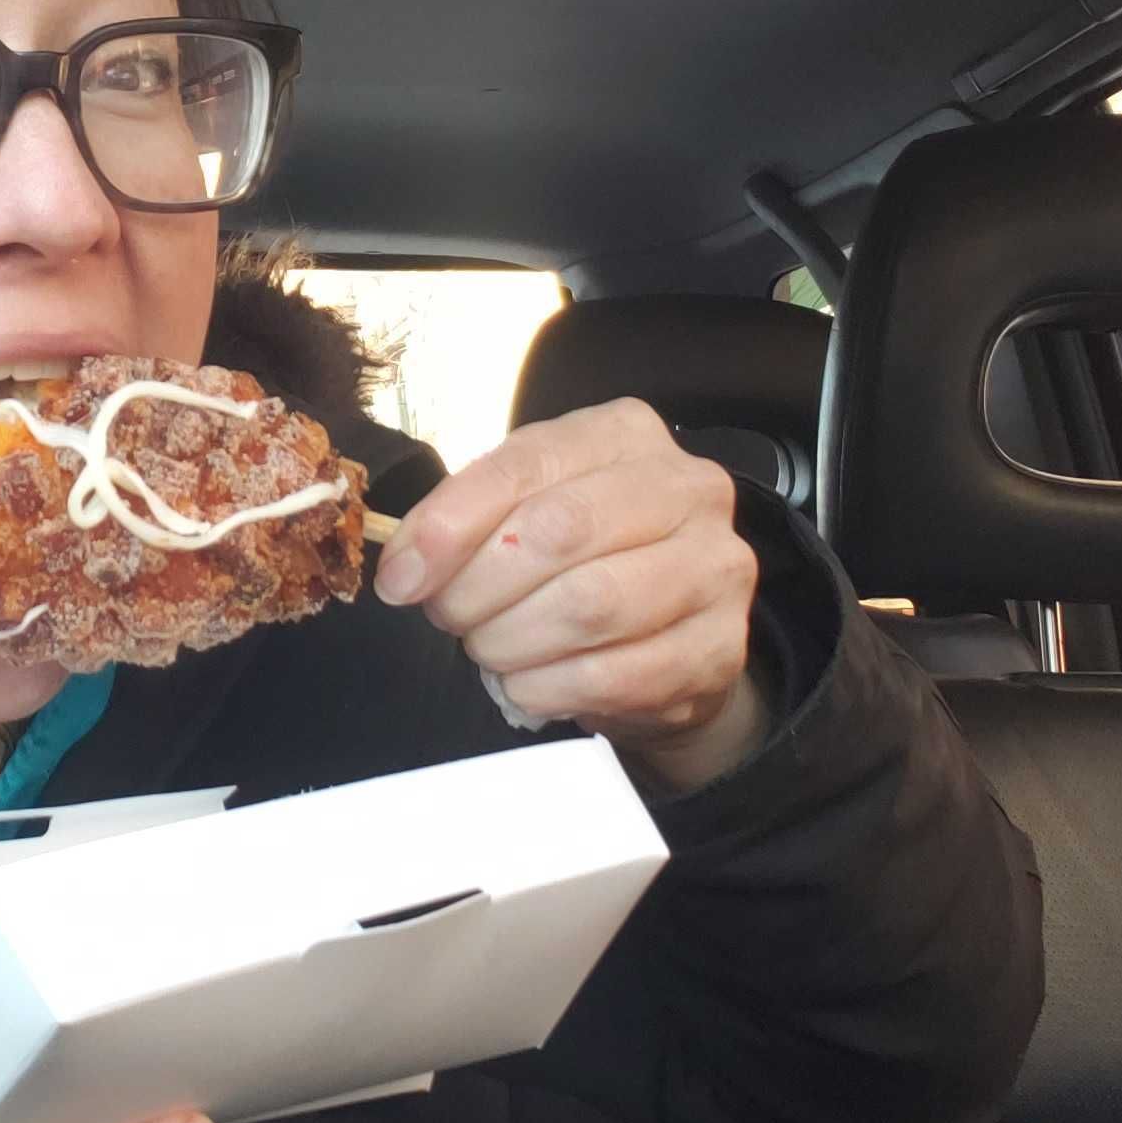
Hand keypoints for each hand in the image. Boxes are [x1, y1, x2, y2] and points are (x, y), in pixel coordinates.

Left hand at [374, 399, 767, 790]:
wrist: (672, 632)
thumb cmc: (584, 558)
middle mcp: (686, 488)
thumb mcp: (522, 511)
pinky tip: (528, 685)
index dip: (448, 526)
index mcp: (623, 434)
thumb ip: (464, 522)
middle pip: (558, 532)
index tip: (401, 578)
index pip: (523, 467)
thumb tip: (404, 569)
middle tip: (450, 619)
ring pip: (590, 606)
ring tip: (490, 651)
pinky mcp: (720, 649)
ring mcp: (716, 568)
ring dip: (512, 642)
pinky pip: (614, 675)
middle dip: (479, 588)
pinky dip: (549, 688)